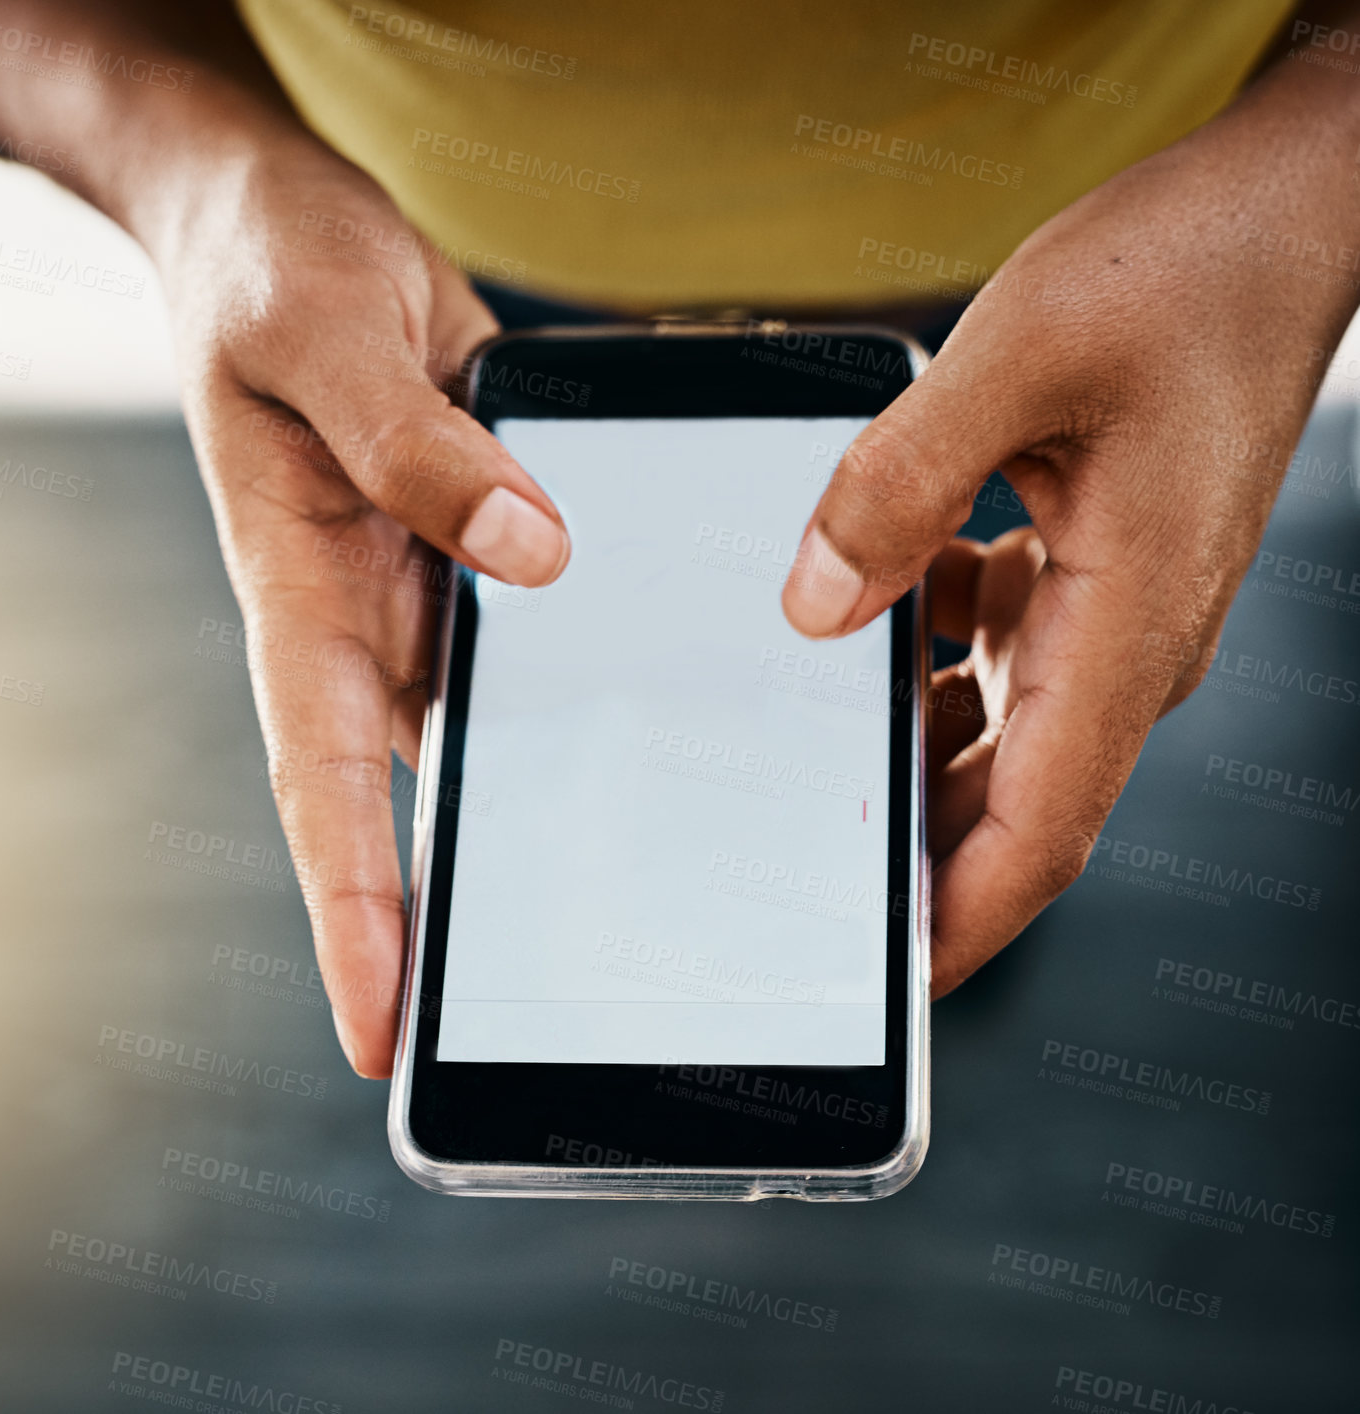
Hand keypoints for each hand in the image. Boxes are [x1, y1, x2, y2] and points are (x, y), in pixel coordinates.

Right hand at [157, 130, 568, 1074]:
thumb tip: (531, 553)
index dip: (350, 917)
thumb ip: (417, 449)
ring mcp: (437, 595)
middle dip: (451, 922)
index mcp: (305, 599)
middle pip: (415, 801)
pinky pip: (545, 645)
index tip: (377, 1032)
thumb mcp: (329, 342)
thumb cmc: (273, 278)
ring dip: (543, 821)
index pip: (324, 790)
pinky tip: (670, 731)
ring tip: (629, 918)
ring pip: (494, 735)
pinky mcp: (492, 552)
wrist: (285, 225)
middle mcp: (375, 623)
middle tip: (522, 1031)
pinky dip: (594, 695)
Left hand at [781, 63, 1359, 996]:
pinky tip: (890, 597)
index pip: (1043, 827)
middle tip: (813, 866)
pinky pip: (1004, 650)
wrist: (1278, 219)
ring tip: (824, 726)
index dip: (966, 917)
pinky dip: (935, 649)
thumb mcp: (1018, 357)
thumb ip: (902, 487)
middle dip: (917, 845)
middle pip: (1011, 796)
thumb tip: (819, 603)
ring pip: (1001, 726)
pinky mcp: (1096, 570)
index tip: (898, 980)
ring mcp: (1117, 612)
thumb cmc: (1187, 274)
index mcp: (1129, 625)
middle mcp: (1129, 643)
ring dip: (915, 739)